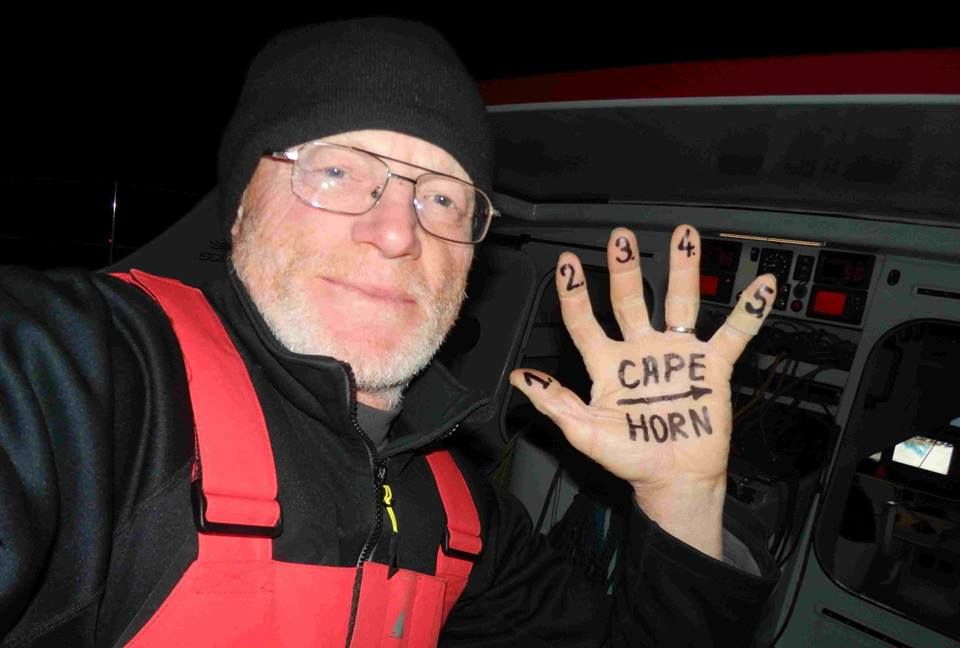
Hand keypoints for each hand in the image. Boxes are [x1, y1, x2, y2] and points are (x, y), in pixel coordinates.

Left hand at [509, 226, 775, 555]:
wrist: (674, 480)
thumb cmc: (630, 459)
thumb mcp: (584, 432)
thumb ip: (554, 402)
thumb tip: (520, 379)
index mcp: (608, 365)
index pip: (585, 321)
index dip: (574, 293)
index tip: (567, 264)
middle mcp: (641, 352)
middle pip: (632, 299)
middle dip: (626, 268)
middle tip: (621, 238)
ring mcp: (676, 355)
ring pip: (679, 302)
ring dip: (683, 270)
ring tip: (685, 237)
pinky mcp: (711, 367)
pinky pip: (733, 333)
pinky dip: (749, 312)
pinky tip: (762, 287)